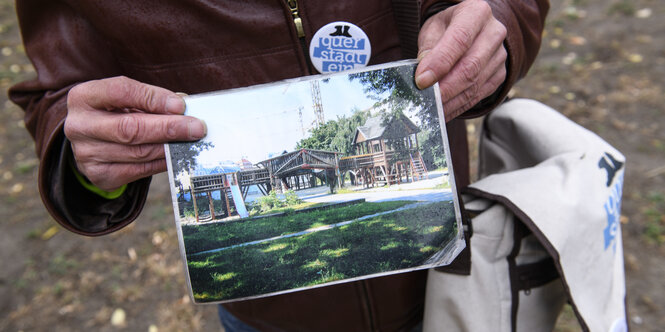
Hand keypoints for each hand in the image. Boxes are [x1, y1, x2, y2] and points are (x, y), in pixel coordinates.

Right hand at [64, 76, 205, 190]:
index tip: (181, 105)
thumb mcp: (127, 98)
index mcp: (84, 97)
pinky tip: (177, 155)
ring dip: (170, 147)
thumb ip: (151, 99)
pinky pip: (139, 171)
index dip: (153, 98)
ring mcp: (87, 154)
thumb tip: (185, 107)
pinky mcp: (99, 175)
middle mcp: (79, 126)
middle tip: (197, 128)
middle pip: (129, 128)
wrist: (92, 140)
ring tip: (192, 141)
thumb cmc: (116, 112)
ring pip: (138, 152)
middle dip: (168, 128)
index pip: (120, 92)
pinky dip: (162, 162)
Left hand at [415, 0, 507, 120]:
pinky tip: (445, 111)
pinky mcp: (500, 74)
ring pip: (475, 84)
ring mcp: (500, 55)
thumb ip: (429, 50)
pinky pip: (479, 95)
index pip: (459, 39)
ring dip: (451, 101)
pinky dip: (460, 106)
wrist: (470, 30)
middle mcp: (494, 32)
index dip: (440, 63)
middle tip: (427, 100)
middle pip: (470, 66)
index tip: (422, 81)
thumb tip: (423, 78)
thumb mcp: (434, 29)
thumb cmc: (447, 28)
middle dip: (446, 88)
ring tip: (432, 110)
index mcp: (476, 13)